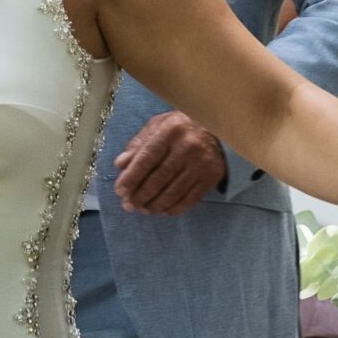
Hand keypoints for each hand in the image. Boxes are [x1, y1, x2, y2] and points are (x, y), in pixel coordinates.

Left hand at [112, 112, 227, 214]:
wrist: (217, 128)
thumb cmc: (179, 128)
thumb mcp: (157, 127)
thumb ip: (138, 145)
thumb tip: (120, 165)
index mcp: (170, 130)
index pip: (146, 159)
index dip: (131, 178)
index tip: (120, 191)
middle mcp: (188, 146)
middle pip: (158, 179)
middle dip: (140, 196)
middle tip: (129, 205)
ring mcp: (201, 163)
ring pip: (173, 193)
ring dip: (154, 205)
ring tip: (143, 209)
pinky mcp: (212, 177)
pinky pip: (189, 199)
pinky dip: (173, 208)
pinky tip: (162, 210)